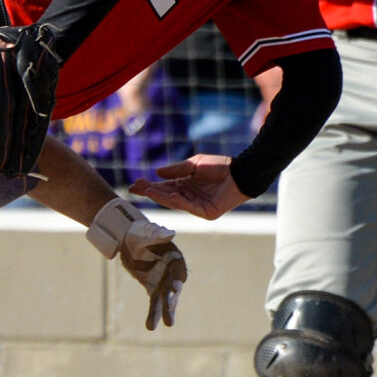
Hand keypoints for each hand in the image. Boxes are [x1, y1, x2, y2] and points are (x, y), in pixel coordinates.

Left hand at [120, 236, 186, 330]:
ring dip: (165, 311)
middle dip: (172, 297)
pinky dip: (152, 314)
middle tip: (169, 306)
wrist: (129, 239)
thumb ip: (158, 233)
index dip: (178, 277)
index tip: (176, 285)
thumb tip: (170, 233)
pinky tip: (151, 327)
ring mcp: (163, 282)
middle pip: (173, 287)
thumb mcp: (147, 231)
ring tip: (168, 324)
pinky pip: (154, 303)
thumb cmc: (141, 232)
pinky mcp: (153, 288)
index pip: (178, 269)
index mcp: (174, 257)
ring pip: (165, 299)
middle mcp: (172, 272)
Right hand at [131, 154, 250, 219]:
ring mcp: (197, 206)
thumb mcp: (194, 164)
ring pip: (175, 203)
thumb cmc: (220, 167)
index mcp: (185, 186)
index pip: (163, 187)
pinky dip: (180, 201)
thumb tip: (157, 173)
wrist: (241, 172)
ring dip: (161, 197)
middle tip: (134, 189)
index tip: (135, 184)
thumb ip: (177, 169)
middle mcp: (188, 197)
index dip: (150, 186)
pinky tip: (171, 195)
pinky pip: (190, 207)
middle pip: (165, 196)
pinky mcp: (207, 212)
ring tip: (147, 191)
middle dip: (150, 192)